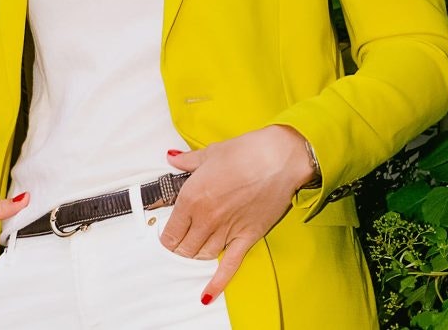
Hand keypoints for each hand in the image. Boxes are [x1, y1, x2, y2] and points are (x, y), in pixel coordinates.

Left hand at [159, 125, 316, 303]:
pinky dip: (217, 282)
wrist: (278, 158)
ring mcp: (226, 230)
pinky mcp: (247, 237)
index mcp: (191, 198)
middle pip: (185, 247)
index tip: (169, 235)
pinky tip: (207, 294)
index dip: (168, 236)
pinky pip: (229, 266)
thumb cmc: (246, 152)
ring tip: (196, 250)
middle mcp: (206, 218)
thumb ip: (187, 161)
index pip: (171, 231)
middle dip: (180, 247)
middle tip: (181, 243)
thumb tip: (171, 157)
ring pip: (203, 255)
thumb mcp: (210, 153)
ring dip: (196, 255)